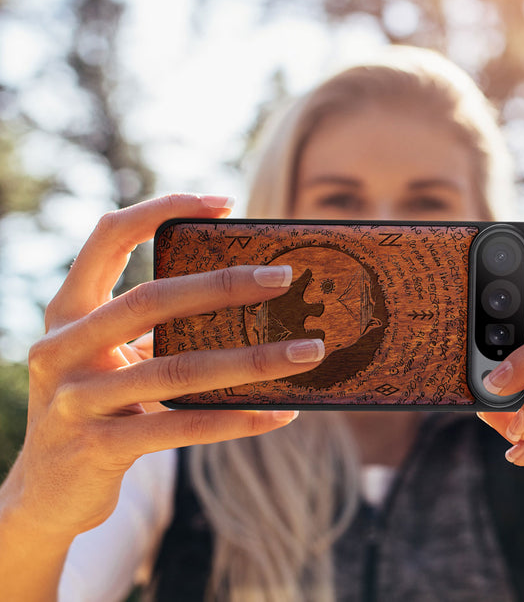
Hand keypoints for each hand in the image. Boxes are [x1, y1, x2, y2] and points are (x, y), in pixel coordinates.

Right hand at [3, 194, 324, 541]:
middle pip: (151, 299)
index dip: (162, 209)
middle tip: (285, 277)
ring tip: (307, 352)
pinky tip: (279, 413)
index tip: (225, 203)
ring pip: (178, 369)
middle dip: (224, 285)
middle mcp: (63, 347)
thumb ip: (154, 328)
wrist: (45, 492)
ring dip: (252, 360)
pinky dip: (236, 419)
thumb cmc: (97, 405)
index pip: (108, 237)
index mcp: (68, 311)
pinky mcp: (98, 448)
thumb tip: (247, 302)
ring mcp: (76, 400)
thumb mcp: (111, 357)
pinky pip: (182, 427)